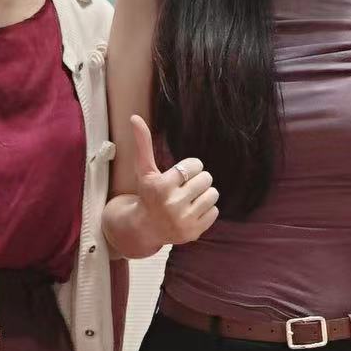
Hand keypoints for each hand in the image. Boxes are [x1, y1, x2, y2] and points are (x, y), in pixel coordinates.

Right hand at [129, 114, 218, 246]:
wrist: (146, 227)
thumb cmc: (148, 193)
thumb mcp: (145, 169)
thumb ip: (143, 143)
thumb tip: (134, 117)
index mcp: (161, 186)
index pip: (195, 165)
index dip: (189, 167)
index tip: (179, 176)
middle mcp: (172, 204)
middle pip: (206, 178)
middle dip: (198, 180)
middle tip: (185, 188)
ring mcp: (184, 220)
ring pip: (213, 194)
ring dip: (204, 194)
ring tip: (190, 199)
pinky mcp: (194, 232)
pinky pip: (215, 211)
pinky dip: (206, 210)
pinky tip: (192, 212)